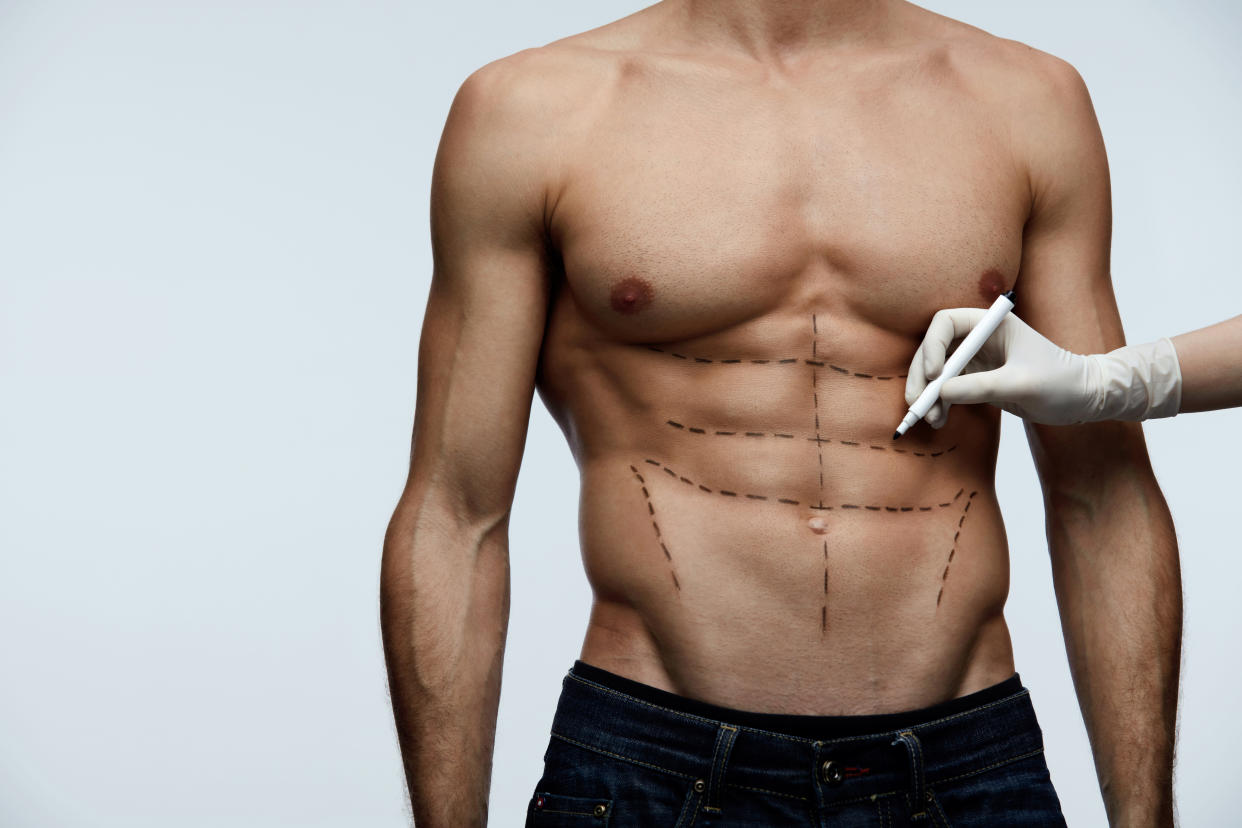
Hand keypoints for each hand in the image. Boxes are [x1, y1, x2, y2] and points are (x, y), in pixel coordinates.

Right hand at [904, 308, 1098, 426]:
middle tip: (917, 402)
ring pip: (936, 372)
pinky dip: (939, 404)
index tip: (933, 374)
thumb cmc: (1061, 381)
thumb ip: (980, 386)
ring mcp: (976, 359)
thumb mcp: (1021, 384)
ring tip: (930, 419)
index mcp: (991, 324)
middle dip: (921, 376)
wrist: (1083, 398)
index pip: (945, 322)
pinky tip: (939, 420)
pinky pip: (947, 389)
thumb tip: (940, 394)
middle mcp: (979, 338)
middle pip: (933, 349)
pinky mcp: (977, 380)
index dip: (931, 345)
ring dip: (927, 394)